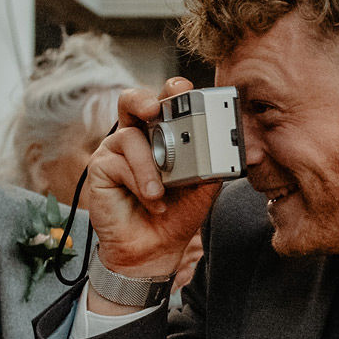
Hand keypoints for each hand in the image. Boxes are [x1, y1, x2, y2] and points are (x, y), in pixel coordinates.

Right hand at [83, 79, 223, 297]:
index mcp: (162, 134)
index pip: (166, 103)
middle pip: (132, 101)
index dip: (173, 90)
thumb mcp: (203, 188)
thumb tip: (238, 152)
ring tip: (161, 191)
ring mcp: (116, 151)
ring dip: (150, 166)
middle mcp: (137, 137)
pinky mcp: (100, 168)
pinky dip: (139, 182)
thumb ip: (215, 166)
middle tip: (155, 108)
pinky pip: (119, 163)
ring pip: (130, 137)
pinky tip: (151, 201)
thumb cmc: (176, 215)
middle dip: (145, 99)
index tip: (187, 88)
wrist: (154, 250)